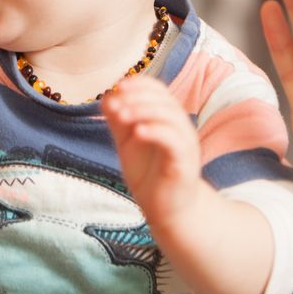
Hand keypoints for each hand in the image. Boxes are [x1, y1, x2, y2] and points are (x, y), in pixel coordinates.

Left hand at [103, 75, 203, 228]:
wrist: (166, 209)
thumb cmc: (149, 174)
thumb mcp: (127, 143)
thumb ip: (119, 121)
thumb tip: (107, 96)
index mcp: (167, 119)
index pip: (159, 90)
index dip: (139, 84)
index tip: (118, 87)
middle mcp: (180, 127)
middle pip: (164, 100)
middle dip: (138, 97)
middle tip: (117, 103)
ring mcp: (185, 145)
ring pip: (170, 117)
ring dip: (144, 111)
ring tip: (122, 116)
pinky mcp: (184, 164)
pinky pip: (173, 141)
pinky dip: (155, 132)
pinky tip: (137, 133)